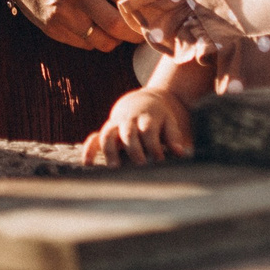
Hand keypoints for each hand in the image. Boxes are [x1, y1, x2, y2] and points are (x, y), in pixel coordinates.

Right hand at [8, 0, 145, 52]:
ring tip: (112, 28)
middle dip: (133, 35)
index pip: (129, 2)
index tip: (153, 21)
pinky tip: (90, 26)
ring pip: (102, 42)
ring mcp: (63, 14)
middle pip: (117, 28)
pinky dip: (93, 40)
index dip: (145, 16)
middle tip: (139, 33)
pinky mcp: (52, 29)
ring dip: (113, 39)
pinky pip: (83, 45)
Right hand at [80, 86, 194, 165]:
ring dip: (110, 150)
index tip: (160, 160)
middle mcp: (128, 120)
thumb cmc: (160, 118)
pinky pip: (94, 138)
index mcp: (147, 117)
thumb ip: (174, 137)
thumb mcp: (170, 123)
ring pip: (109, 134)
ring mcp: (115, 125)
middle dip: (133, 148)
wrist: (144, 100)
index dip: (153, 145)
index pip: (148, 131)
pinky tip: (88, 164)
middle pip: (128, 132)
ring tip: (114, 168)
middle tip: (140, 164)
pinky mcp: (106, 131)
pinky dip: (89, 149)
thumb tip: (181, 153)